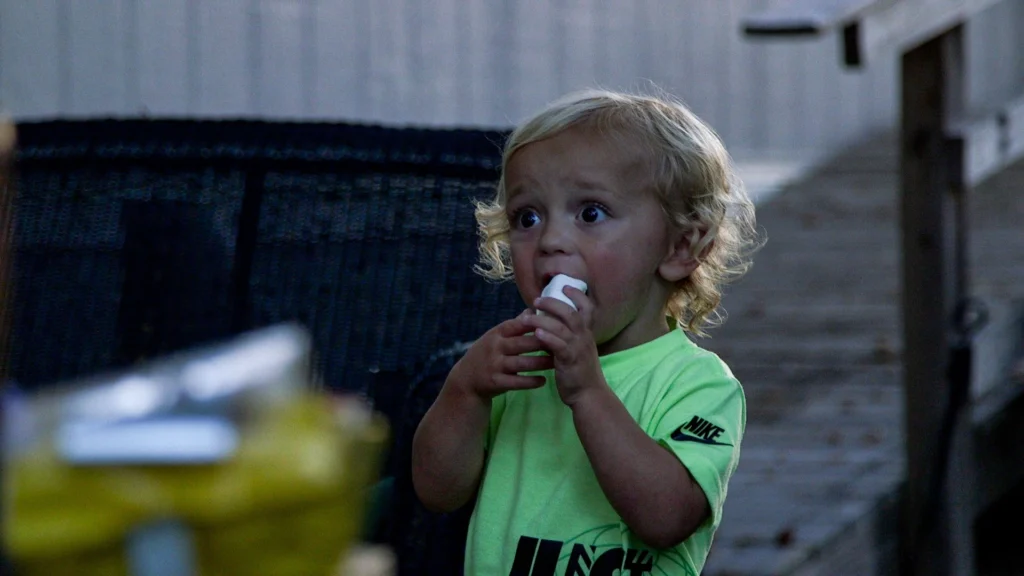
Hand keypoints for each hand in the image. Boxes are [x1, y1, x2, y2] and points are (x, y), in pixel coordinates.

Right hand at [448, 311, 553, 399]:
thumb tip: (532, 310)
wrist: (466, 379)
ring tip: (556, 362)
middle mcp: (495, 347)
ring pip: (522, 363)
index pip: (518, 324)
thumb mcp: (495, 336)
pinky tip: (543, 381)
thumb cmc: (486, 354)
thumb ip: (514, 325)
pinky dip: (531, 382)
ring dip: (541, 363)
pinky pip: (516, 382)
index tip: (554, 323)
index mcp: (497, 333)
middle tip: (563, 344)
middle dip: (544, 343)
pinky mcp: (495, 382)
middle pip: (523, 343)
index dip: (536, 323)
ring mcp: (494, 365)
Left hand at [523, 287, 604, 406]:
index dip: (577, 295)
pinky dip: (547, 338)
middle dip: (553, 304)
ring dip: (543, 320)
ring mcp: (578, 348)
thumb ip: (565, 336)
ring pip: (562, 328)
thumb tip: (546, 325)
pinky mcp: (570, 361)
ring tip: (526, 318)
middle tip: (536, 301)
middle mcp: (584, 338)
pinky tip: (536, 334)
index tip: (565, 286)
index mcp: (586, 333)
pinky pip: (559, 346)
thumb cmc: (580, 372)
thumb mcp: (576, 350)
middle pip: (571, 313)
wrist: (589, 395)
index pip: (587, 308)